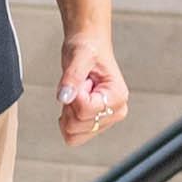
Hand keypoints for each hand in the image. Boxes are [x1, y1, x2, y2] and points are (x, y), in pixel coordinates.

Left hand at [53, 31, 128, 146]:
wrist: (88, 45)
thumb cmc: (88, 47)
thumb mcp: (79, 56)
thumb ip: (72, 77)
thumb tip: (64, 97)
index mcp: (117, 97)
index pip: (86, 110)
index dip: (75, 96)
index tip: (82, 81)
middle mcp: (115, 111)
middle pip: (78, 127)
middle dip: (70, 106)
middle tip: (78, 87)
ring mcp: (105, 119)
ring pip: (74, 135)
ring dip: (68, 113)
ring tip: (77, 93)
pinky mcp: (94, 122)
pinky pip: (73, 135)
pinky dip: (66, 120)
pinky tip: (73, 103)